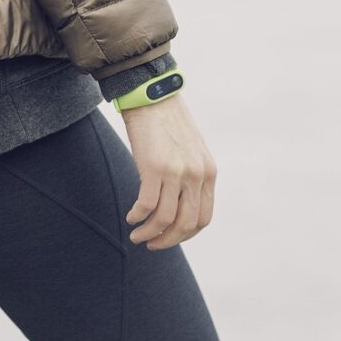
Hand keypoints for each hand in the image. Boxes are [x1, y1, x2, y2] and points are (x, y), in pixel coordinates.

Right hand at [121, 92, 217, 250]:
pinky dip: (138, 217)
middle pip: (186, 224)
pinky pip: (147, 205)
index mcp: (209, 173)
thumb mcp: (190, 152)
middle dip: (167, 241)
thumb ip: (190, 177)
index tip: (169, 238)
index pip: (203, 218)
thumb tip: (177, 205)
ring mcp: (177, 171)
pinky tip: (131, 216)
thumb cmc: (167, 124)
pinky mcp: (154, 167)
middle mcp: (197, 175)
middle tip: (151, 244)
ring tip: (136, 234)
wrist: (153, 96)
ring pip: (165, 219)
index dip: (185, 235)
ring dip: (149, 233)